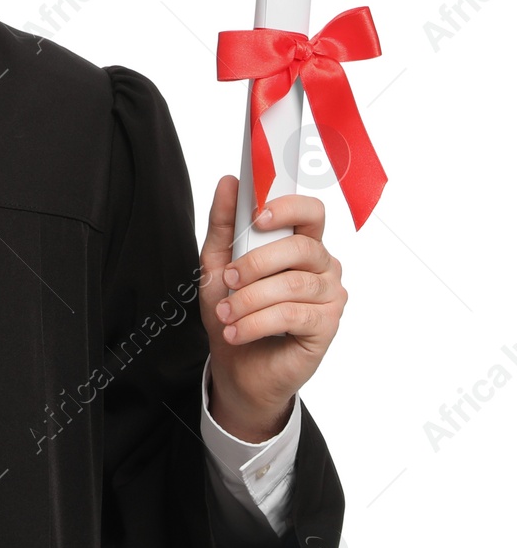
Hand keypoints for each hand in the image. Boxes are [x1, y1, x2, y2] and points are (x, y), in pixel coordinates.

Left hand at [197, 176, 347, 442]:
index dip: (288, 208)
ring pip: (293, 285)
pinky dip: (256, 322)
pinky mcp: (327, 327)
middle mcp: (322, 266)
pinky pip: (293, 315)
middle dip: (256, 262)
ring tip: (226, 314)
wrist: (237, 365)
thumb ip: (224, 223)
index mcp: (300, 243)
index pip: (311, 211)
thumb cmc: (234, 309)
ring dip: (250, 299)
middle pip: (302, 247)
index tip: (257, 216)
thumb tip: (229, 182)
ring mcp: (330, 296)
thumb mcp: (217, 264)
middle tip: (228, 279)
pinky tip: (237, 331)